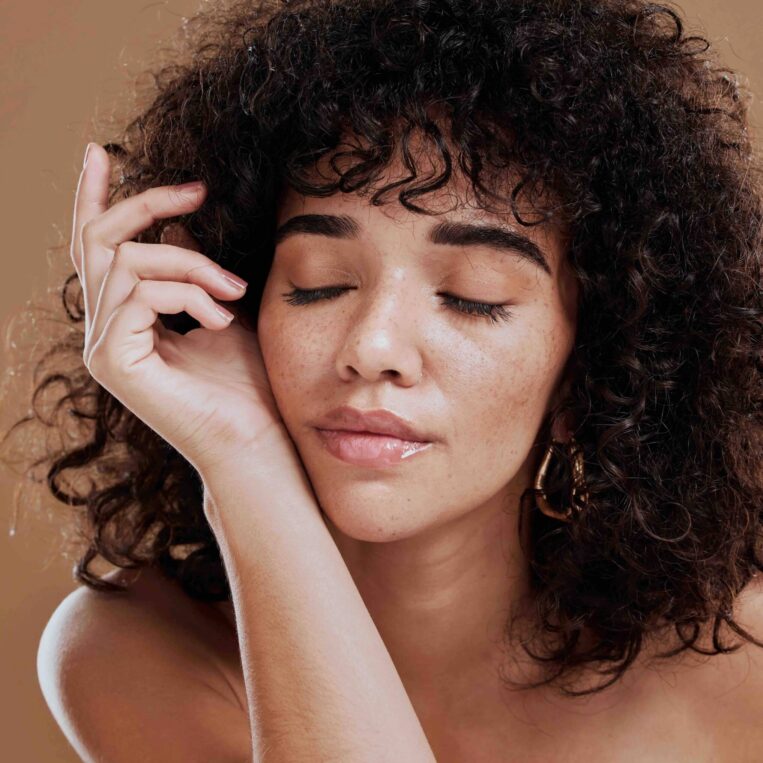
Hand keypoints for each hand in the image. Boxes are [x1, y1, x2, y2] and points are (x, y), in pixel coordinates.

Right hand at [71, 143, 282, 475]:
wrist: (256, 436)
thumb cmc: (247, 379)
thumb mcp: (221, 307)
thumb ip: (192, 271)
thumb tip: (174, 227)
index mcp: (126, 316)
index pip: (98, 247)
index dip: (94, 197)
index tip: (98, 150)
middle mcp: (105, 328)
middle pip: (101, 240)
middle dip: (147, 204)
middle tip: (197, 192)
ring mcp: (104, 347)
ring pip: (130, 262)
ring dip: (193, 266)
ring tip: (234, 292)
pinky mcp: (114, 361)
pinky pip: (140, 294)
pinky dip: (188, 295)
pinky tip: (220, 320)